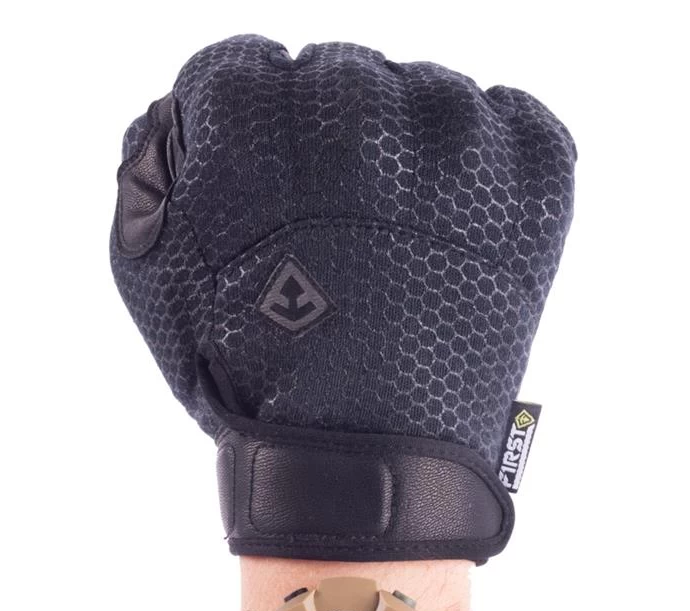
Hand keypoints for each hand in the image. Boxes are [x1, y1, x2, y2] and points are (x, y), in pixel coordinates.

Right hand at [111, 34, 574, 562]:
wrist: (369, 461)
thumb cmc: (261, 381)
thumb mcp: (159, 275)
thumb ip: (157, 168)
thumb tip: (187, 112)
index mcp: (252, 110)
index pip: (246, 69)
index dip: (255, 145)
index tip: (272, 199)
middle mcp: (355, 98)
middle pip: (339, 78)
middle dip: (329, 147)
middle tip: (340, 237)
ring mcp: (453, 133)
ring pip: (424, 97)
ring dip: (409, 157)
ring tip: (402, 249)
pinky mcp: (533, 172)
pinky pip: (514, 122)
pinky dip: (490, 167)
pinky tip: (457, 231)